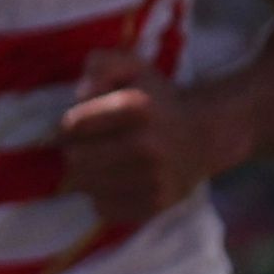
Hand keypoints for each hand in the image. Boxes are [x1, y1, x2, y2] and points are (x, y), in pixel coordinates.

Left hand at [58, 44, 243, 226]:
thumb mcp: (131, 66)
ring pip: (86, 187)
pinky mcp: (155, 205)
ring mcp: (154, 178)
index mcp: (139, 108)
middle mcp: (148, 145)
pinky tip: (118, 182)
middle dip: (76, 151)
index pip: (72, 125)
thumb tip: (81, 92)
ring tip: (105, 163)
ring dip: (87, 176)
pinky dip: (103, 197)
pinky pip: (103, 208)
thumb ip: (101, 64)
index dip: (70, 125)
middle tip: (89, 146)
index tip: (80, 124)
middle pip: (74, 160)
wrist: (203, 135)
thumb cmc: (156, 98)